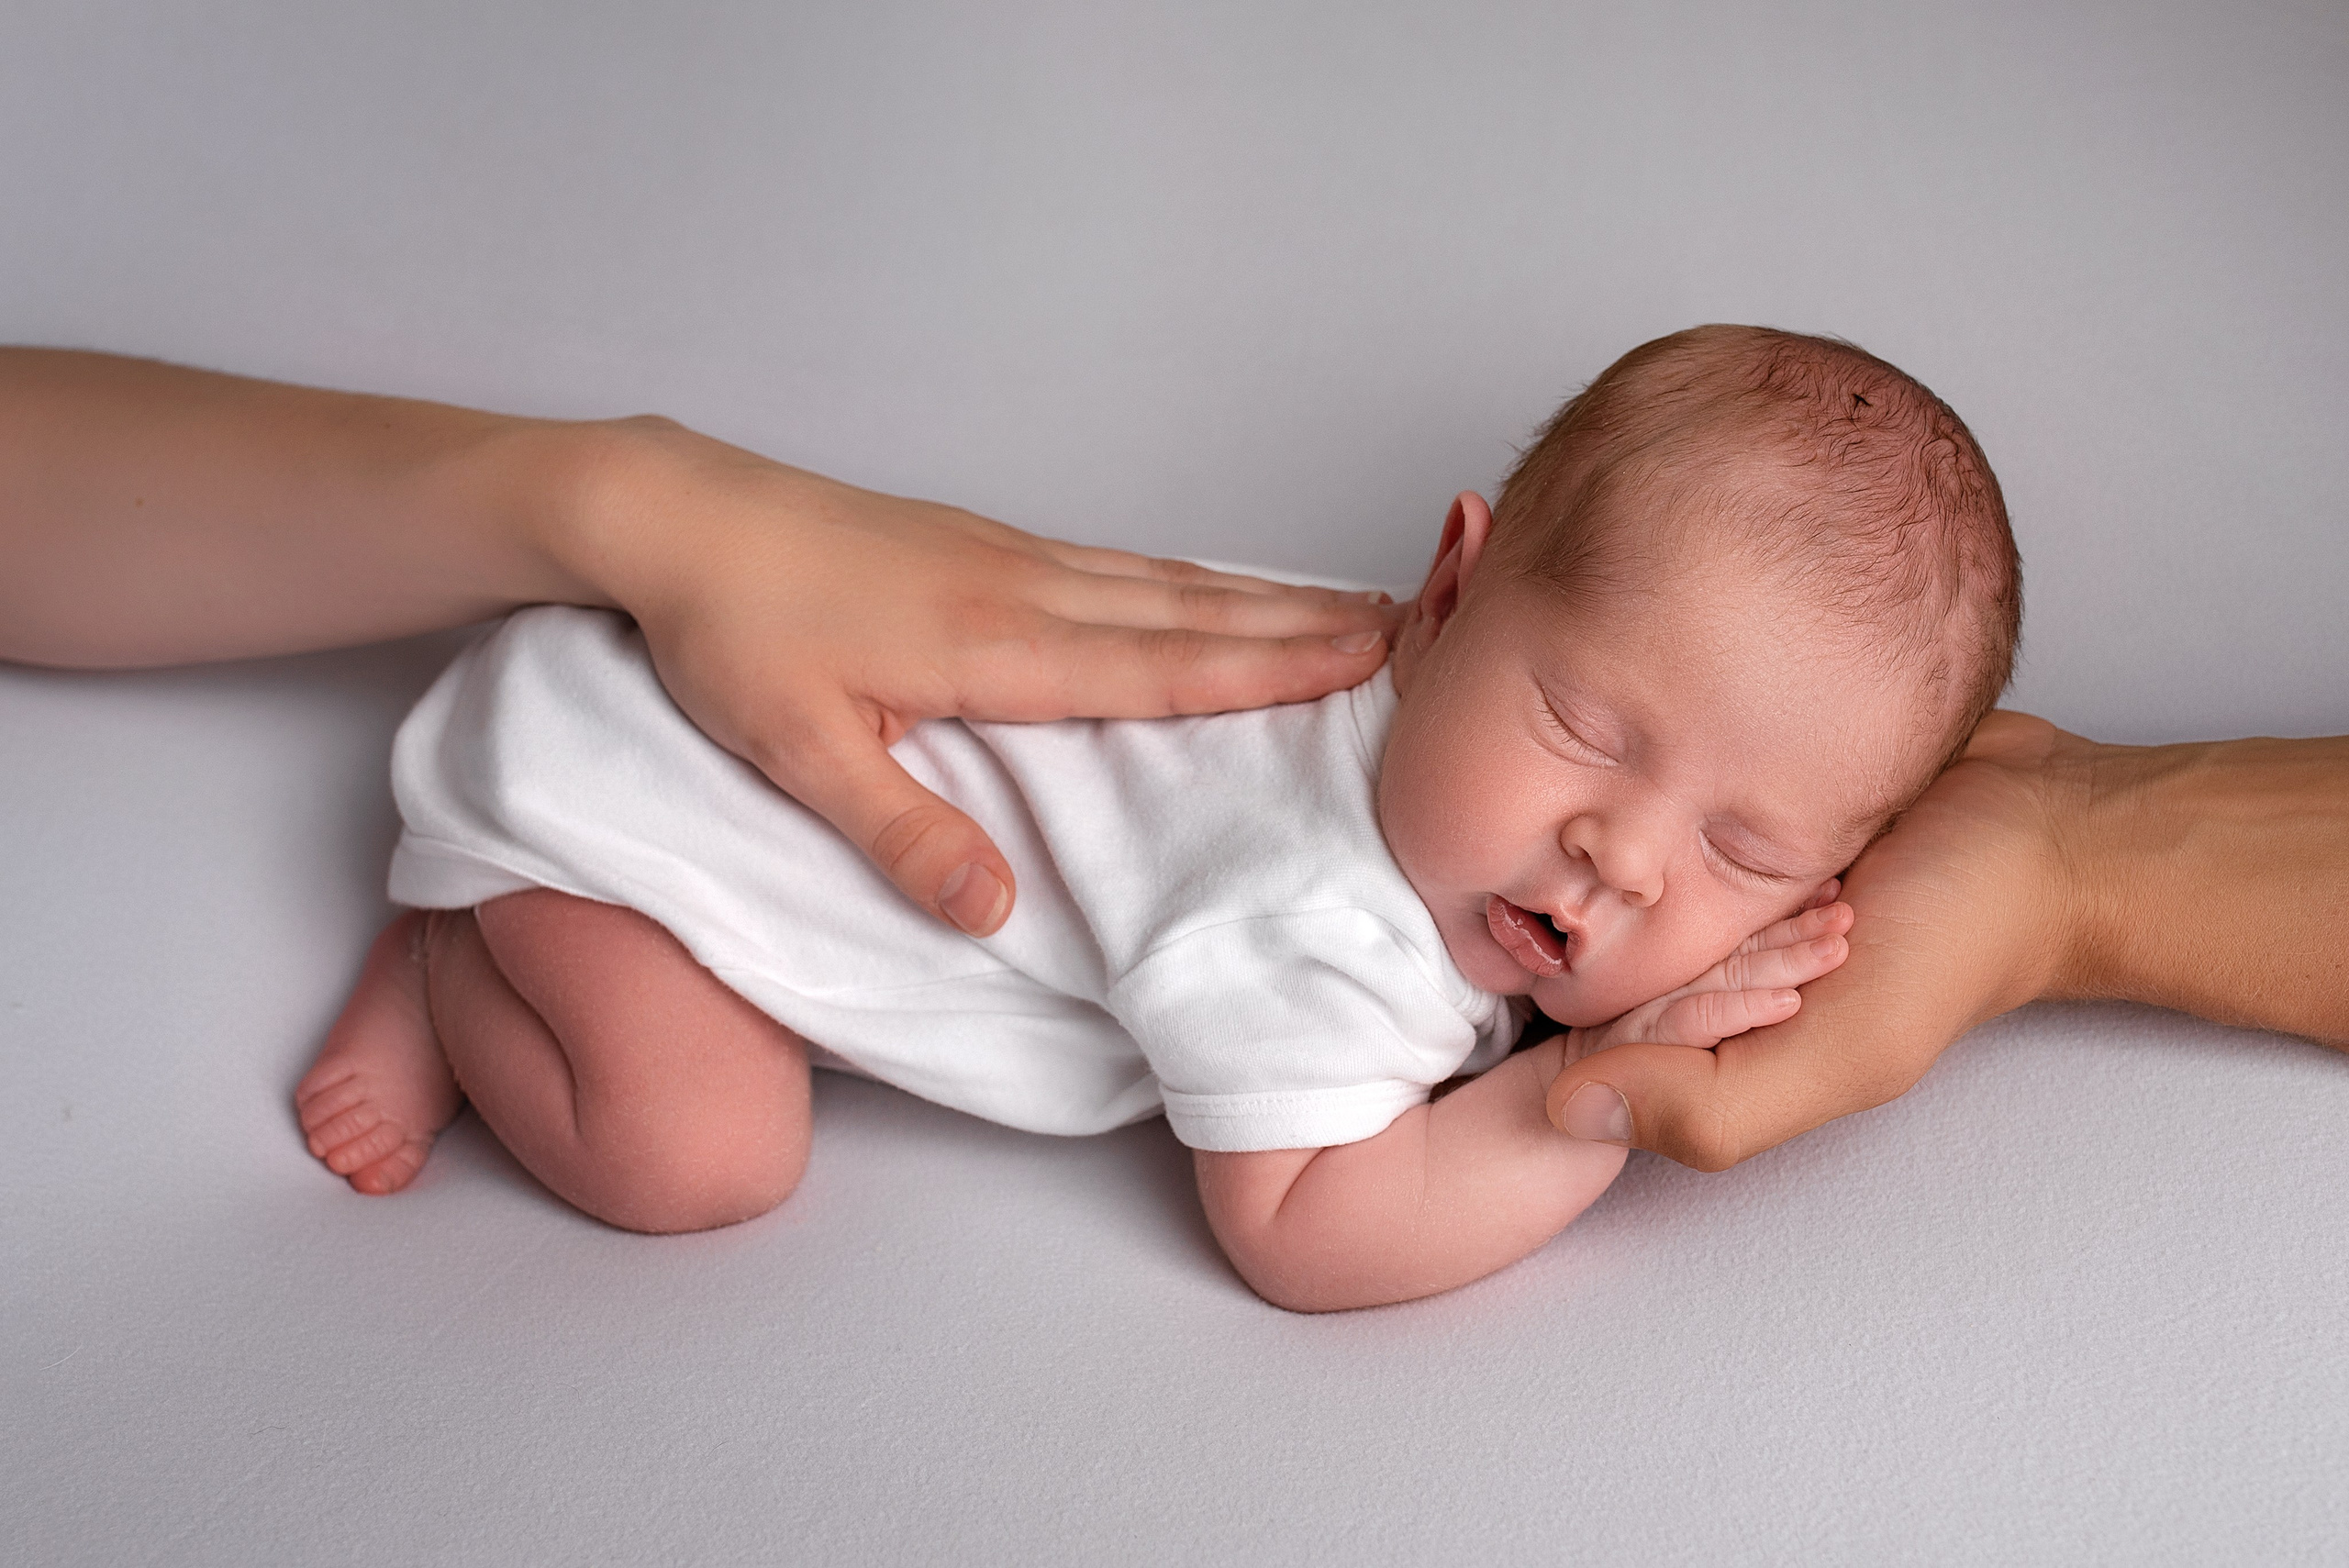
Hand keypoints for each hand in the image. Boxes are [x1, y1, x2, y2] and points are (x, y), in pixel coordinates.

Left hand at [569, 419, 1400, 935]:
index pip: (1159, 666)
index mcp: (992, 646)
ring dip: (1260, 595)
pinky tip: (1210, 589)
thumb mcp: (798, 752)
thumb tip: (998, 910)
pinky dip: (1189, 578)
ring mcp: (1007, 556)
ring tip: (1346, 604)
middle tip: (1410, 626)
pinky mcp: (983, 545)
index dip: (1268, 668)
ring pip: (1162, 581)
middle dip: (1302, 623)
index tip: (1367, 659)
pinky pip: (1119, 565)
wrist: (676, 514)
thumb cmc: (730, 633)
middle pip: (1189, 611)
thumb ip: (902, 833)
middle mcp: (1022, 590)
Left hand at [1546, 712, 2082, 1166]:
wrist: (2049, 824)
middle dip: (1667, 919)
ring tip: (1789, 846)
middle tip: (1791, 898)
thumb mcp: (1846, 1050)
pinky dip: (1695, 797)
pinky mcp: (1733, 826)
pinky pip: (1669, 811)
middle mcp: (1704, 976)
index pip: (1594, 1035)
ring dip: (1679, 849)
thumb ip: (1712, 1103)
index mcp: (1712, 1047)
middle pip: (1603, 953)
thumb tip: (1566, 1112)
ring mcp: (1719, 898)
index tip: (1726, 957)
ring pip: (1629, 878)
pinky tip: (1748, 787)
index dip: (1632, 995)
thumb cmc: (1962, 941)